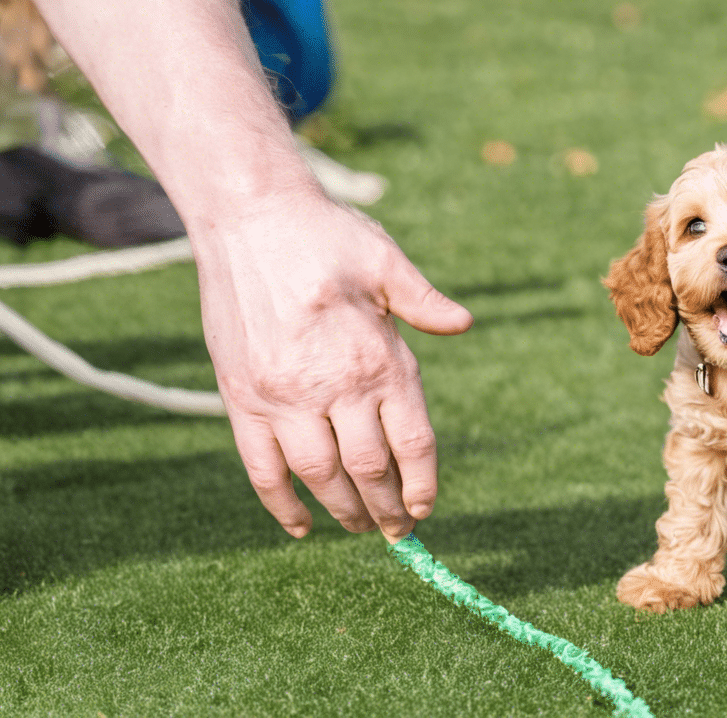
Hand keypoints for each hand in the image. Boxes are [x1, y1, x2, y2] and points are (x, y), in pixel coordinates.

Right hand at [193, 191, 471, 540]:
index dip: (423, 483)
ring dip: (343, 511)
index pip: (413, 442)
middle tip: (398, 532)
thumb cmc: (325, 235)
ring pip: (320, 476)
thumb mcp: (385, 261)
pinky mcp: (240, 398)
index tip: (426, 508)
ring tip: (360, 527)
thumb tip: (463, 324)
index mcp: (379, 357)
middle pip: (370, 469)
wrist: (248, 216)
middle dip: (388, 508)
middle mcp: (333, 385)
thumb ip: (424, 301)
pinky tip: (302, 526)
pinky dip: (281, 504)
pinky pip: (262, 467)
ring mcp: (282, 396)